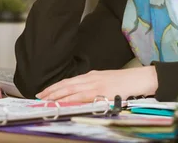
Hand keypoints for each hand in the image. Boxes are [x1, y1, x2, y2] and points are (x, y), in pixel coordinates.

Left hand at [35, 66, 157, 102]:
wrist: (139, 79)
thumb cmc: (125, 81)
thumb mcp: (107, 80)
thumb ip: (94, 84)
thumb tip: (83, 91)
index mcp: (92, 75)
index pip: (69, 80)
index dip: (56, 86)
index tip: (46, 91)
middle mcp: (90, 78)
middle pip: (66, 84)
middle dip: (51, 90)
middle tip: (39, 96)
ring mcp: (94, 84)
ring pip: (70, 89)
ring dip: (56, 95)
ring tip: (45, 99)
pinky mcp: (99, 91)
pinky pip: (80, 96)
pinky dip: (69, 98)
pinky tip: (61, 102)